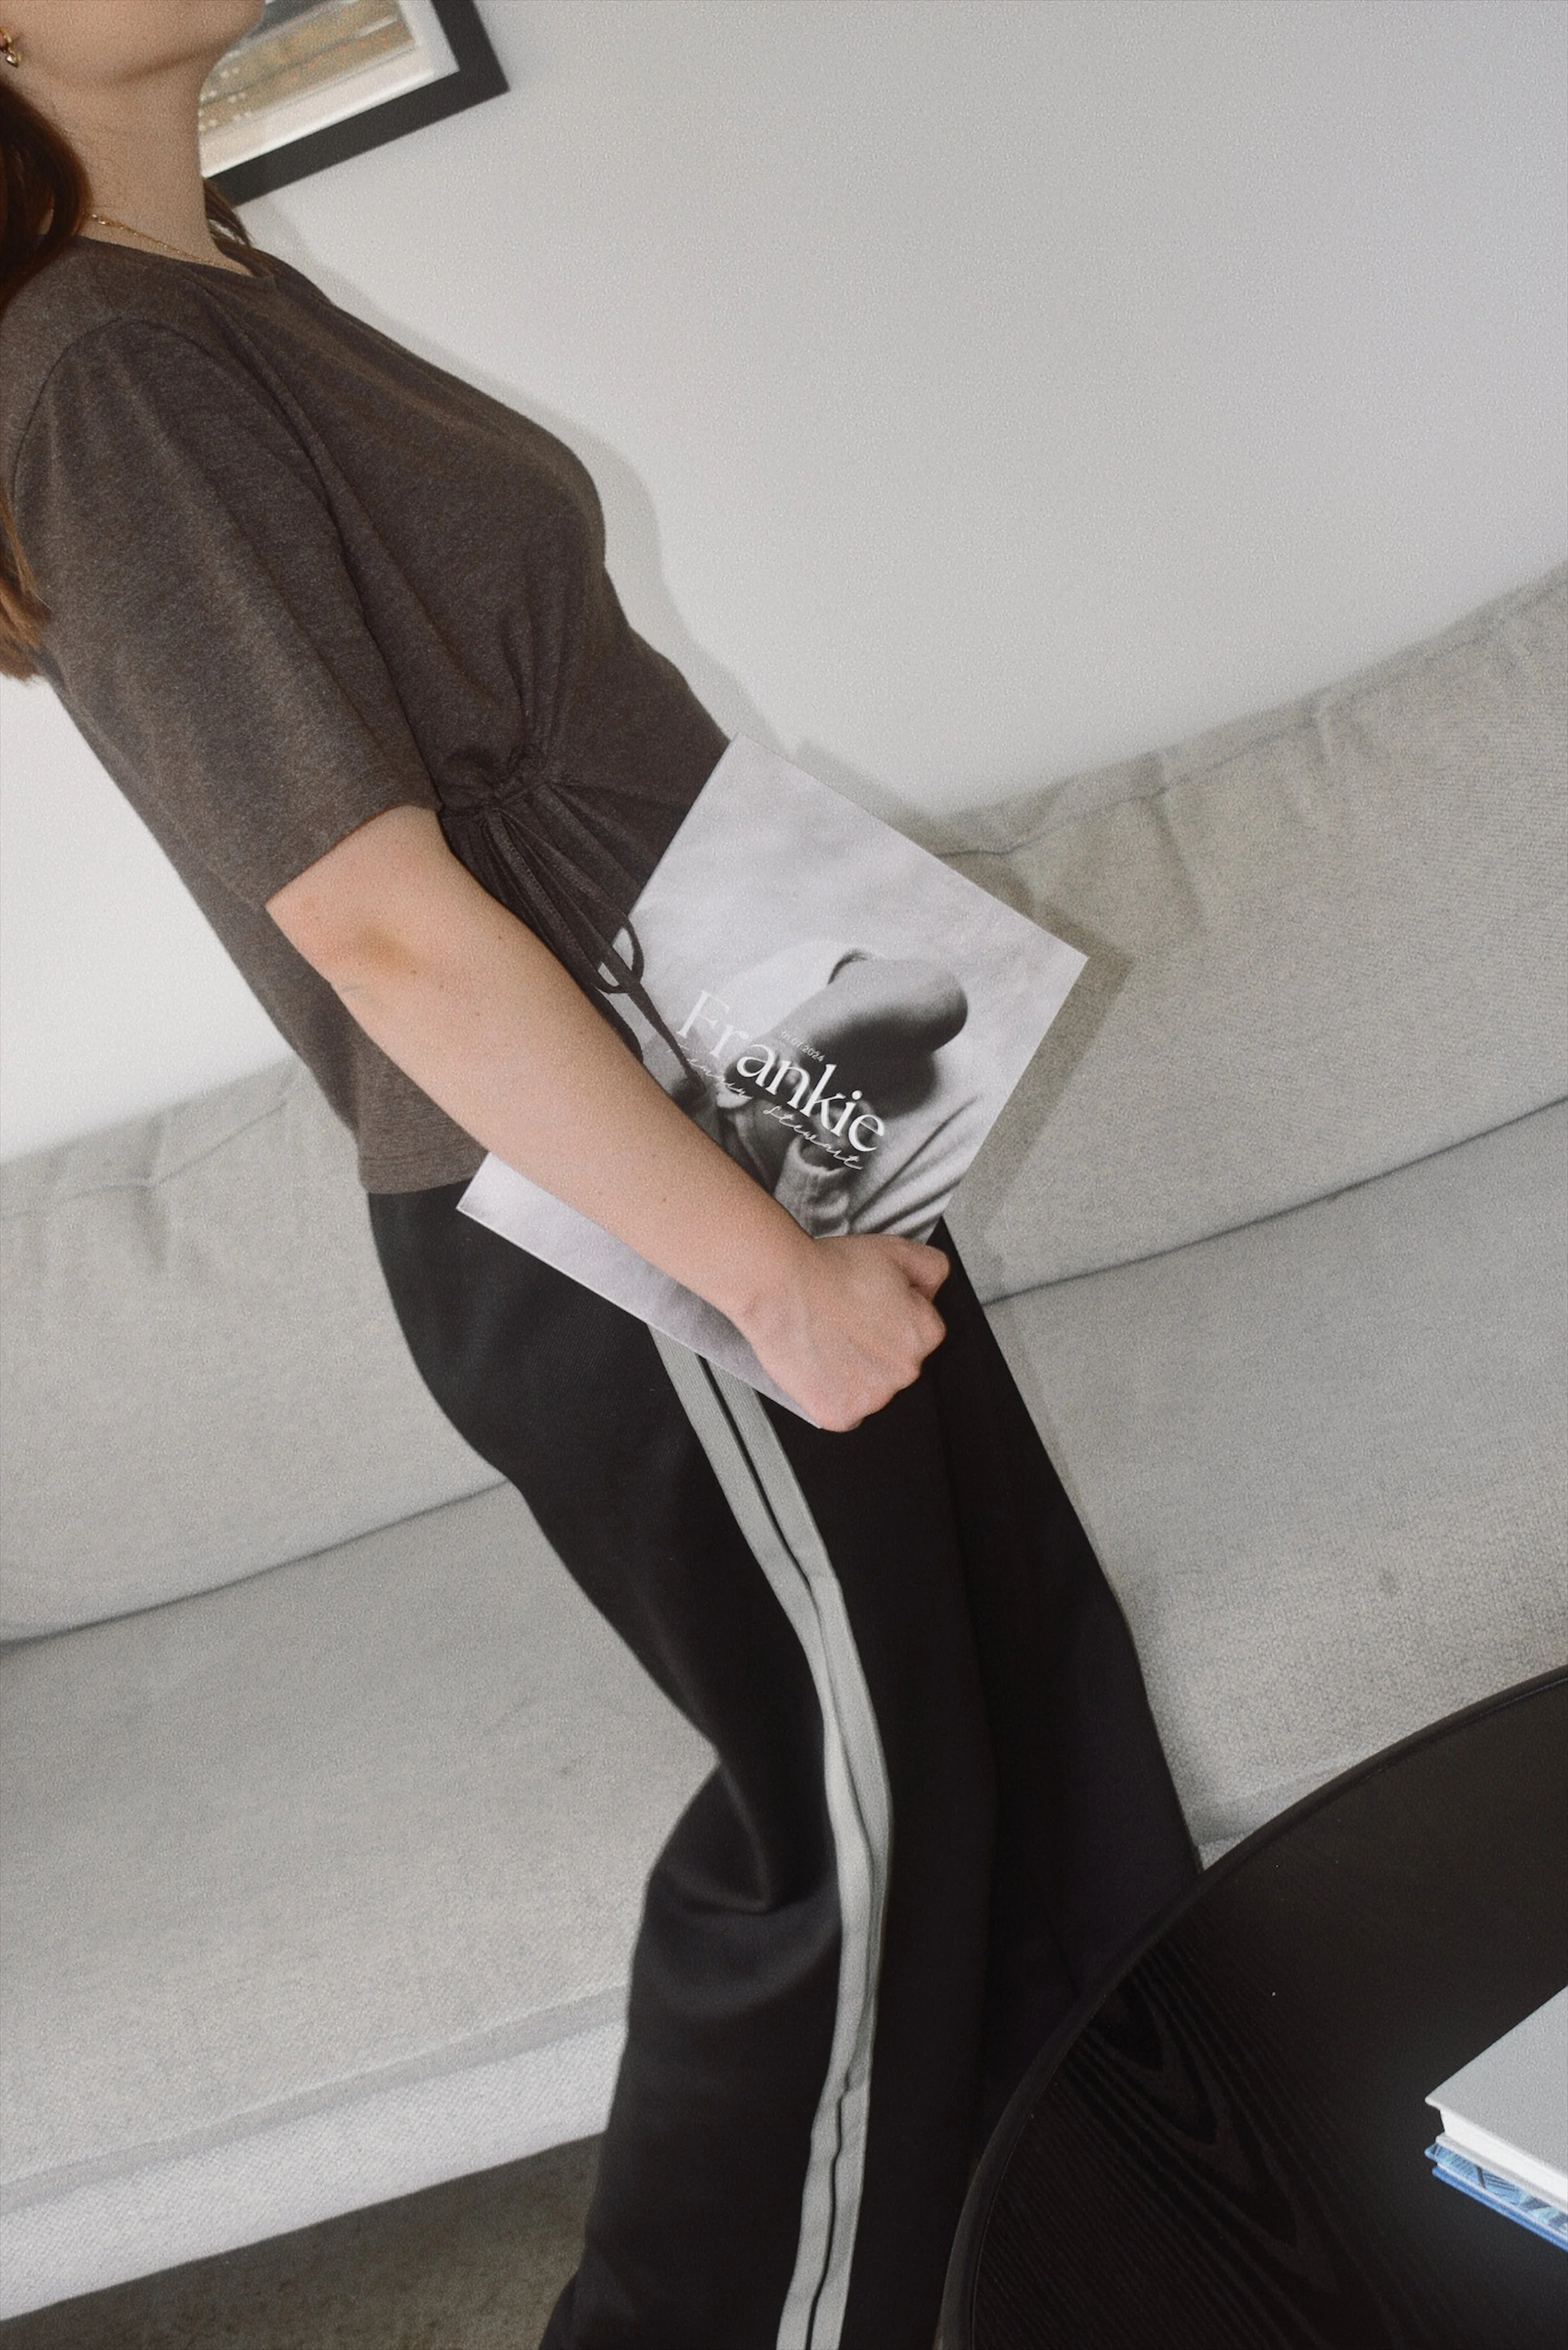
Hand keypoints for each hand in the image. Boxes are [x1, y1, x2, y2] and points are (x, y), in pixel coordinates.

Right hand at [733, 1231, 949, 1429]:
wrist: (780, 1286)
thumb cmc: (829, 1270)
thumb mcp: (896, 1250)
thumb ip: (932, 1269)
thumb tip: (932, 1291)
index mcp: (925, 1334)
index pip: (919, 1334)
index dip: (891, 1317)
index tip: (868, 1309)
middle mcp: (906, 1370)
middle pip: (895, 1365)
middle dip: (874, 1348)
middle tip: (845, 1322)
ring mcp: (874, 1397)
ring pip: (871, 1390)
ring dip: (854, 1373)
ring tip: (827, 1340)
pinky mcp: (841, 1414)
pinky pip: (843, 1412)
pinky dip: (831, 1395)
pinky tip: (819, 1365)